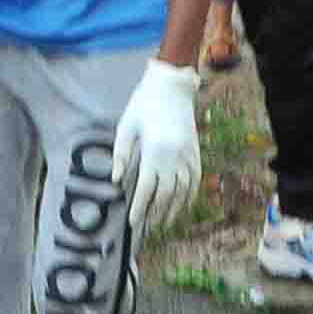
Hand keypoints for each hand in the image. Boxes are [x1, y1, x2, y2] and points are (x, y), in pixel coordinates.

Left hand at [113, 59, 204, 237]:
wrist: (171, 85)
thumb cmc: (143, 105)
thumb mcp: (126, 127)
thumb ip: (121, 156)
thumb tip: (117, 182)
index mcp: (155, 151)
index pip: (147, 188)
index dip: (140, 208)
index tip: (133, 222)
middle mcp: (174, 156)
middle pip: (166, 194)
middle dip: (155, 214)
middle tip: (146, 227)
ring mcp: (188, 155)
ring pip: (183, 191)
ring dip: (173, 209)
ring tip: (163, 222)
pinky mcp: (195, 151)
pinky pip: (195, 179)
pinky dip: (189, 195)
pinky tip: (183, 205)